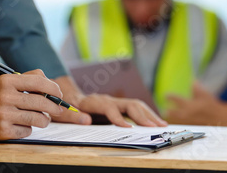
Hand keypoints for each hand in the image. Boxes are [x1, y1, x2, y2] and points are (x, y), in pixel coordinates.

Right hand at [0, 69, 64, 139]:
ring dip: (44, 120)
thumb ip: (28, 79)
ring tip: (42, 119)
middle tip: (58, 109)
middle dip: (55, 107)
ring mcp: (4, 115)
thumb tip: (52, 86)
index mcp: (7, 81)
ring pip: (38, 119)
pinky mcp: (2, 131)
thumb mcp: (5, 81)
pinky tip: (21, 124)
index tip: (59, 94)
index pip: (40, 82)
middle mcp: (6, 97)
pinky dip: (28, 128)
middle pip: (42, 102)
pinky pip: (27, 130)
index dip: (54, 89)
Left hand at [49, 76, 167, 126]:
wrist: (69, 97)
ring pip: (136, 105)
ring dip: (149, 115)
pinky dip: (148, 115)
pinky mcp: (119, 105)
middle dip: (142, 116)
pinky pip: (136, 108)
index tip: (128, 128)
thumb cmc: (67, 107)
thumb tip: (87, 121)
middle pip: (128, 104)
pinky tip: (156, 122)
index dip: (119, 117)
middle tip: (154, 127)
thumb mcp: (65, 112)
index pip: (109, 107)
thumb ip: (74, 116)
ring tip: (162, 125)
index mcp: (94, 101)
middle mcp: (107, 99)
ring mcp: (115, 101)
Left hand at [166, 82, 226, 127]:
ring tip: (167, 115)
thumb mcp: (205, 94)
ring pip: (179, 119)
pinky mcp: (193, 125)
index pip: (177, 100)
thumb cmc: (213, 105)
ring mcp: (190, 121)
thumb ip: (197, 88)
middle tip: (163, 110)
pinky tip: (179, 120)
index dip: (170, 97)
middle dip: (169, 111)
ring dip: (173, 117)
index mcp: (190, 105)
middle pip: (174, 113)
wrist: (222, 119)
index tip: (165, 95)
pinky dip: (180, 121)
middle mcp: (189, 114)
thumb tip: (193, 81)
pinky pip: (184, 123)